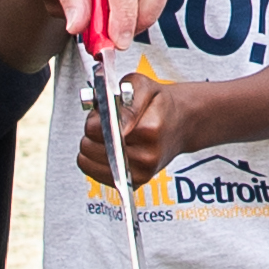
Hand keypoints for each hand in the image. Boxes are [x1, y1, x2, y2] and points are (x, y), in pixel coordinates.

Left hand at [77, 64, 182, 185]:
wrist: (181, 124)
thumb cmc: (159, 104)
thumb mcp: (144, 86)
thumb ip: (125, 100)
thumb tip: (109, 120)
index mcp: (149, 131)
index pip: (95, 129)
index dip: (96, 116)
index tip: (107, 111)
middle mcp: (146, 157)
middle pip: (88, 146)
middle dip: (94, 131)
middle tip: (110, 122)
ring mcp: (140, 173)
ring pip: (87, 161)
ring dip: (94, 146)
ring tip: (112, 135)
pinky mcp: (133, 183)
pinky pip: (94, 174)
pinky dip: (96, 160)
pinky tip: (111, 149)